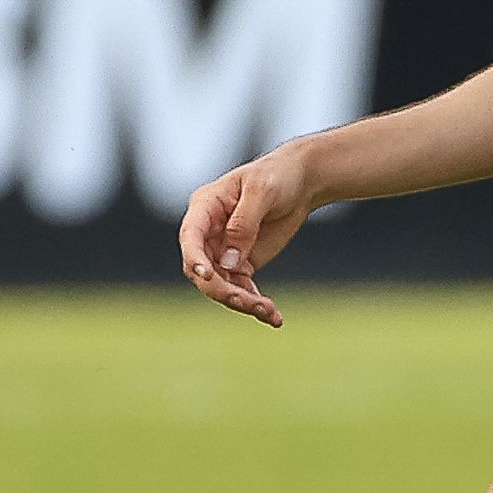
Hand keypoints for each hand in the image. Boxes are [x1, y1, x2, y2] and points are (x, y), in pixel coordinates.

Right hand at [178, 143, 322, 324]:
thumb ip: (243, 224)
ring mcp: (223, 251)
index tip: (207, 276)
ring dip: (242, 302)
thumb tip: (228, 263)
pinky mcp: (242, 263)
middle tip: (249, 303)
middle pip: (203, 270)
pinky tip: (274, 317)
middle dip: (222, 289)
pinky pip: (242, 289)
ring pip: (222, 285)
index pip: (190, 238)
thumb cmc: (277, 176)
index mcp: (205, 207)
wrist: (302, 182)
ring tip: (268, 312)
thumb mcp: (262, 191)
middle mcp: (208, 233)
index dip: (195, 259)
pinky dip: (256, 304)